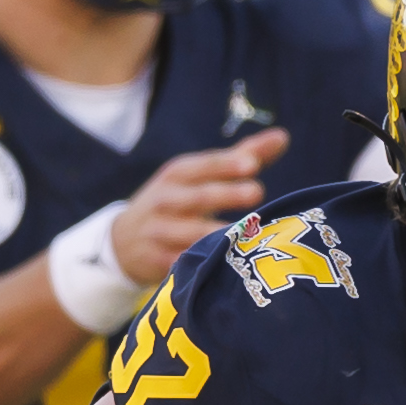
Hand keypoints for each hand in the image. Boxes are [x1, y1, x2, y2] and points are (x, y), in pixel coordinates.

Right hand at [111, 130, 291, 283]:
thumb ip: (240, 157)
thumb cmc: (174, 202)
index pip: (203, 166)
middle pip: (199, 197)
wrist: (122, 241)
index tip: (252, 164)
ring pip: (192, 234)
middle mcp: (166, 200)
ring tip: (248, 234)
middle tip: (257, 191)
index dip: (226, 165)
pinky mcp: (159, 262)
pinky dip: (204, 264)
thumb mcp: (197, 177)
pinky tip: (226, 267)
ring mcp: (160, 232)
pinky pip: (184, 264)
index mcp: (177, 175)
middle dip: (227, 194)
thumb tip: (283, 137)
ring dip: (218, 234)